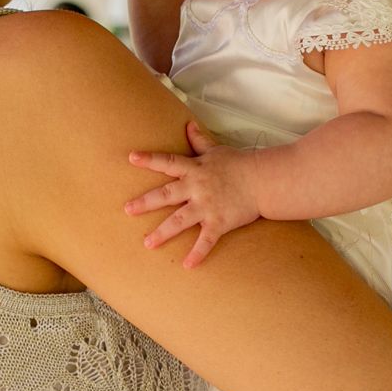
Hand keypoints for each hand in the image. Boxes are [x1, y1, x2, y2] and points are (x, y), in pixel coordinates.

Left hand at [123, 120, 259, 267]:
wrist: (264, 180)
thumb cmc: (239, 164)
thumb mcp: (216, 150)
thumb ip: (199, 140)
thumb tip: (188, 124)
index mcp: (194, 169)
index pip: (168, 162)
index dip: (150, 159)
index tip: (132, 158)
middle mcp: (197, 188)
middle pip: (166, 195)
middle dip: (145, 202)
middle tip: (127, 209)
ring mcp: (207, 206)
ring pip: (180, 221)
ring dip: (163, 233)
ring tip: (147, 244)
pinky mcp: (219, 222)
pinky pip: (206, 241)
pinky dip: (197, 253)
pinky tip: (187, 265)